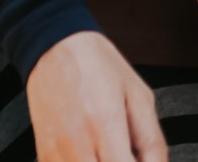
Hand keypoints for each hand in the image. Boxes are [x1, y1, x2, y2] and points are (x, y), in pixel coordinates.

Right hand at [25, 31, 166, 161]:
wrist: (54, 47)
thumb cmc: (97, 66)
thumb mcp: (139, 96)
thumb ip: (152, 142)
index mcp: (104, 122)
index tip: (141, 160)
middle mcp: (77, 141)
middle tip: (128, 154)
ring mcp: (56, 151)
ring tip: (112, 152)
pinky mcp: (45, 155)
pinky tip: (95, 153)